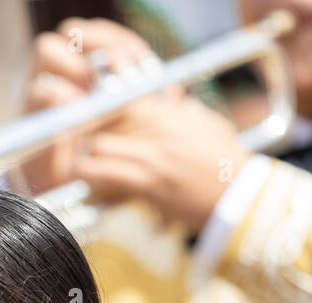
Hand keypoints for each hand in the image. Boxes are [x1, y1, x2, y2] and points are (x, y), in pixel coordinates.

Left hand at [17, 18, 252, 232]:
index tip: (85, 120)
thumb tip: (175, 102)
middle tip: (72, 149)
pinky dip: (92, 183)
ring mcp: (150, 157)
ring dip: (84, 160)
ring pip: (97, 149)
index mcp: (167, 113)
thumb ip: (185, 111)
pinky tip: (86, 188)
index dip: (96, 110)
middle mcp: (154, 131)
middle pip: (100, 122)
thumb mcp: (208, 125)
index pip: (118, 99)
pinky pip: (107, 178)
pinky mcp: (147, 184)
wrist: (238, 195)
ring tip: (78, 169)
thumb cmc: (225, 162)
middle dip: (83, 136)